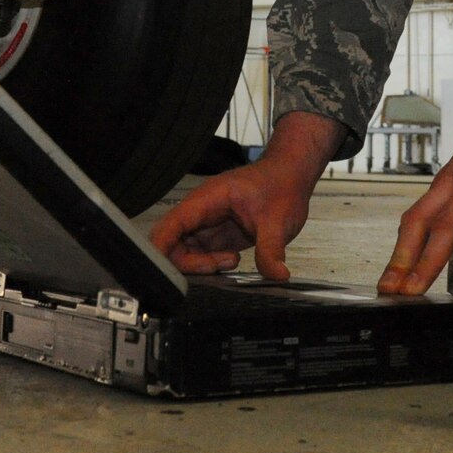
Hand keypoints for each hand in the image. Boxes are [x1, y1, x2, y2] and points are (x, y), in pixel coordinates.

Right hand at [149, 112, 340, 279]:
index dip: (162, 249)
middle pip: (173, 243)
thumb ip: (271, 250)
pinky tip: (233, 263)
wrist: (290, 177)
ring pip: (185, 251)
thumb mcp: (279, 220)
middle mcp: (201, 212)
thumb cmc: (281, 186)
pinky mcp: (216, 235)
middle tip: (218, 267)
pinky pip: (200, 254)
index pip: (172, 225)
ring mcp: (207, 224)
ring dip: (202, 265)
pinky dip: (210, 264)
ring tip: (234, 261)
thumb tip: (276, 275)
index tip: (164, 273)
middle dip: (189, 263)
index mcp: (207, 200)